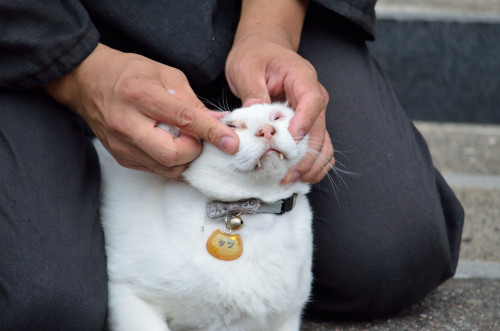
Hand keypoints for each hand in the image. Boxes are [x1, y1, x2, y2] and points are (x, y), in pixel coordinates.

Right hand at [44, 44, 238, 177]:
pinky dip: (173, 163)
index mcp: (139, 94)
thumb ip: (192, 101)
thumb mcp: (166, 75)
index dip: (211, 132)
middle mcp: (127, 123)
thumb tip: (219, 123)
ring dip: (186, 159)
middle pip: (172, 154)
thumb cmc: (131, 74)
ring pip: (166, 168)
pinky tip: (174, 147)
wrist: (89, 82)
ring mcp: (121, 144)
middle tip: (199, 138)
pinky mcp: (121, 157)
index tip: (231, 142)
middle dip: (195, 151)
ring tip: (186, 141)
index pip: (183, 119)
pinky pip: (156, 170)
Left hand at [225, 13, 333, 183]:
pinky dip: (310, 165)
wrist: (264, 48)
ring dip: (311, 166)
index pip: (313, 102)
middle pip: (320, 130)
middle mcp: (314, 98)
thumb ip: (253, 91)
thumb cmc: (256, 55)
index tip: (291, 142)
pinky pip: (317, 148)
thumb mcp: (246, 67)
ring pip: (324, 144)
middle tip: (287, 176)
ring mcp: (313, 114)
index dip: (304, 123)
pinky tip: (296, 177)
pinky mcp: (307, 126)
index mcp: (303, 79)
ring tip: (291, 181)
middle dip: (306, 157)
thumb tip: (256, 118)